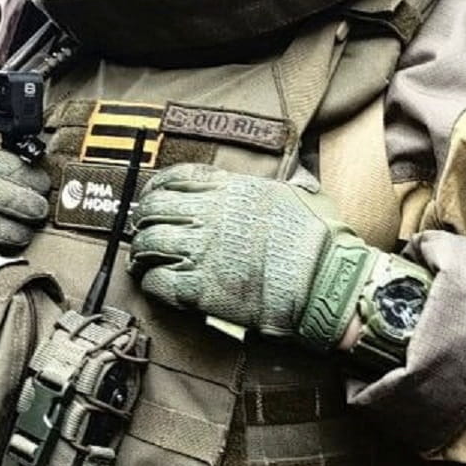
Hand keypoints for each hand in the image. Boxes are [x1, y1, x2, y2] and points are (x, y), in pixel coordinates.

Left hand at [128, 164, 372, 349]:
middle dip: (143, 218)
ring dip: (141, 251)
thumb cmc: (320, 239)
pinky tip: (152, 282)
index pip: (176, 177)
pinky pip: (158, 281)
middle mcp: (210, 215)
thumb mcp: (300, 193)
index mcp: (231, 189)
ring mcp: (202, 251)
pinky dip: (150, 281)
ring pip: (150, 243)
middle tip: (143, 229)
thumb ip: (279, 184)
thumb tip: (293, 177)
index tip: (152, 194)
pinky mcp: (200, 288)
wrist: (325, 281)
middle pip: (155, 209)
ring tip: (141, 258)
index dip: (156, 186)